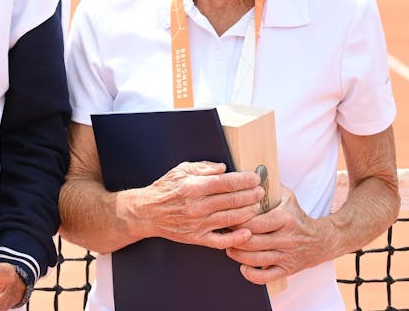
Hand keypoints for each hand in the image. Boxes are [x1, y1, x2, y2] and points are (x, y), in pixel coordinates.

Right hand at [128, 161, 264, 249]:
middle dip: (251, 195)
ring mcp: (198, 224)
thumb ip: (204, 168)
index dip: (244, 180)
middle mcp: (197, 206)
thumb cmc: (165, 190)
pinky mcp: (197, 238)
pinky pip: (220, 241)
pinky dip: (236, 238)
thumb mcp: (181, 170)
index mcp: (193, 187)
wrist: (147, 212)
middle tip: (261, 191)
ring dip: (248, 213)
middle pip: (232, 200)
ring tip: (258, 206)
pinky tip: (247, 232)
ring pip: (230, 219)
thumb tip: (224, 168)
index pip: (226, 183)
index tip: (255, 178)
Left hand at [225, 185, 327, 283]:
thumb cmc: (297, 217)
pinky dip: (251, 274)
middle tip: (224, 234)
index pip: (255, 223)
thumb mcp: (288, 198)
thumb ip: (270, 187)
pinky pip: (266, 278)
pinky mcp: (287, 270)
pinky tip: (243, 266)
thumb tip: (249, 175)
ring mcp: (286, 256)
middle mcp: (286, 239)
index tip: (227, 218)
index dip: (237, 222)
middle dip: (234, 239)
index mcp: (284, 219)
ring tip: (230, 248)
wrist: (321, 240)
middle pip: (252, 242)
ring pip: (256, 259)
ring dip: (238, 255)